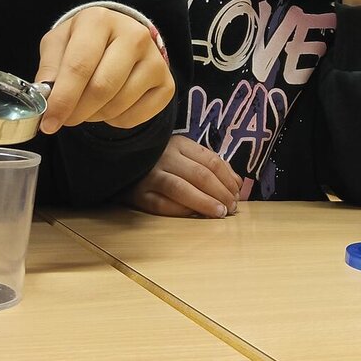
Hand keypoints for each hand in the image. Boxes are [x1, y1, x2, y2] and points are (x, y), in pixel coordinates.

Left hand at [35, 6, 173, 131]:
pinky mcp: (166, 83)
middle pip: (102, 88)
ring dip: (95, 116)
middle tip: (66, 119)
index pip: (79, 66)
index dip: (62, 99)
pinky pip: (135, 117)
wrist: (119, 38)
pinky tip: (110, 106)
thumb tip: (46, 99)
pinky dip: (115, 121)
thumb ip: (49, 69)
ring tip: (88, 106)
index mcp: (100, 20)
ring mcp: (155, 59)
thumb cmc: (83, 42)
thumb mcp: (59, 44)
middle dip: (77, 112)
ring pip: (118, 105)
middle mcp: (134, 35)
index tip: (48, 123)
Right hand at [126, 136, 241, 217]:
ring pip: (182, 189)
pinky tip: (195, 216)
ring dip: (204, 203)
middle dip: (220, 193)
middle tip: (231, 208)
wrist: (123, 167)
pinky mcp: (138, 194)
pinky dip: (182, 211)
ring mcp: (150, 174)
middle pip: (200, 175)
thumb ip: (212, 167)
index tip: (237, 194)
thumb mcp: (186, 157)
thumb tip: (238, 184)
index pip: (211, 160)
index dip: (228, 179)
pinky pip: (162, 205)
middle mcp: (164, 156)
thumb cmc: (162, 164)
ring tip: (219, 213)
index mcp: (179, 144)